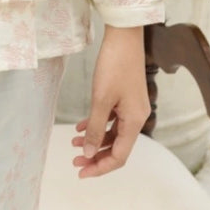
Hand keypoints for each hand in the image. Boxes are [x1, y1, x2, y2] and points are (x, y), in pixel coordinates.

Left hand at [72, 25, 149, 178]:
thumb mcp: (101, 99)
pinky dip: (96, 125)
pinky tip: (79, 126)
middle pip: (116, 147)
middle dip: (95, 156)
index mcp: (135, 121)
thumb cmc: (114, 65)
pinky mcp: (124, 98)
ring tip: (73, 144)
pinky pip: (110, 119)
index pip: (120, 156)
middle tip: (74, 161)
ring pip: (112, 134)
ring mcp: (131, 108)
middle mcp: (136, 117)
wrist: (123, 36)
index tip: (81, 172)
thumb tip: (87, 152)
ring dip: (94, 140)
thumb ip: (95, 128)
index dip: (100, 167)